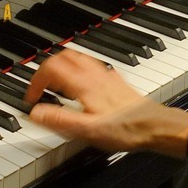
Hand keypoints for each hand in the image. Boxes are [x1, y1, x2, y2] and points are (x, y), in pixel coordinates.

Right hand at [24, 49, 187, 156]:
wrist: (156, 127)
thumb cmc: (126, 129)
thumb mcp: (88, 130)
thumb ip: (60, 120)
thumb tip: (35, 113)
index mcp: (84, 84)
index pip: (51, 68)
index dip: (36, 81)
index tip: (32, 97)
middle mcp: (94, 75)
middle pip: (63, 56)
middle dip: (46, 68)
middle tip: (41, 86)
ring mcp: (106, 75)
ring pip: (78, 56)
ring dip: (62, 64)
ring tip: (56, 82)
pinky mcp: (115, 80)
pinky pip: (92, 64)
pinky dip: (79, 68)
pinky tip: (82, 83)